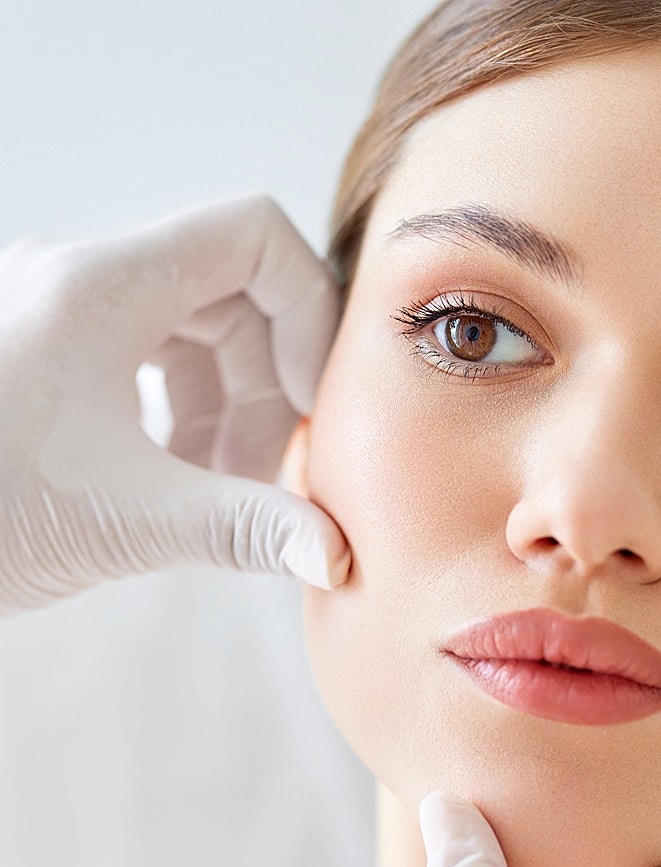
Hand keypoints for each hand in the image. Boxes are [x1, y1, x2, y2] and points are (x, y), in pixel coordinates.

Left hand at [0, 195, 350, 616]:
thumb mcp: (125, 523)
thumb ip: (244, 529)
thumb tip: (334, 553)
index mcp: (100, 289)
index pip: (251, 233)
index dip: (307, 311)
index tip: (306, 403)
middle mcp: (75, 283)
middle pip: (228, 291)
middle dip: (264, 385)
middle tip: (260, 475)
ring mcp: (54, 317)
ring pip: (187, 327)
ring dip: (225, 407)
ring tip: (213, 490)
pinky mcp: (40, 356)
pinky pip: (142, 355)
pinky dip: (179, 414)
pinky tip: (169, 482)